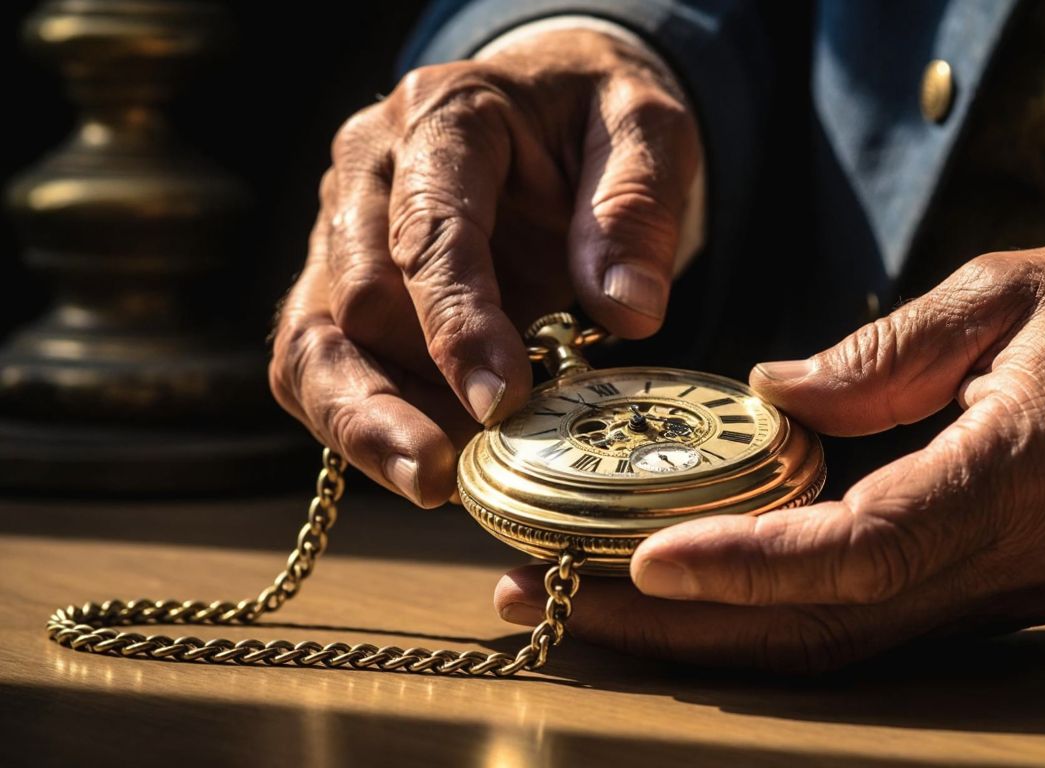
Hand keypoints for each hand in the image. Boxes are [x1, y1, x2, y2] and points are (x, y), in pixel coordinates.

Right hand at [269, 30, 700, 505]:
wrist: (552, 108)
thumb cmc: (595, 118)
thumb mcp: (646, 128)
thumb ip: (638, 207)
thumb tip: (628, 309)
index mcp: (444, 117)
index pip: (430, 228)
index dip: (457, 321)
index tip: (500, 399)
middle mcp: (369, 171)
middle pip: (353, 296)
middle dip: (402, 390)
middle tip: (460, 466)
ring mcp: (342, 233)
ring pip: (312, 343)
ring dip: (362, 424)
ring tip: (429, 485)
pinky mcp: (339, 289)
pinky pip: (319, 368)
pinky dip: (361, 427)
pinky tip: (425, 469)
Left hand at [494, 243, 1044, 671]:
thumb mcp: (1004, 292)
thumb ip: (883, 352)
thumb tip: (769, 396)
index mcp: (1025, 469)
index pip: (870, 545)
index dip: (752, 565)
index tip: (644, 560)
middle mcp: (1013, 563)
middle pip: (828, 626)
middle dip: (682, 627)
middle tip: (551, 601)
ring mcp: (1005, 598)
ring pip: (838, 647)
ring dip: (707, 637)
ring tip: (584, 604)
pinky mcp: (990, 599)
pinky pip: (865, 628)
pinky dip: (766, 623)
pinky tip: (686, 600)